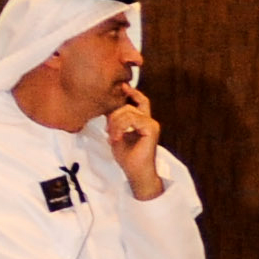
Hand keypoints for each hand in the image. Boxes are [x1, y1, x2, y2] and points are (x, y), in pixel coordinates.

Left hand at [105, 84, 164, 198]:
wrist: (136, 173)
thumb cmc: (127, 157)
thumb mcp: (117, 134)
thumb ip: (115, 121)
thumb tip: (108, 108)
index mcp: (143, 121)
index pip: (138, 101)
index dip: (132, 92)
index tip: (122, 86)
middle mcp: (149, 120)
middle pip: (128, 106)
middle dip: (114, 115)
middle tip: (107, 131)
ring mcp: (151, 124)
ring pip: (128, 112)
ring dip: (115, 124)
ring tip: (112, 137)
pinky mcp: (151, 129)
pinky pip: (132, 119)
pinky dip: (120, 128)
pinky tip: (116, 138)